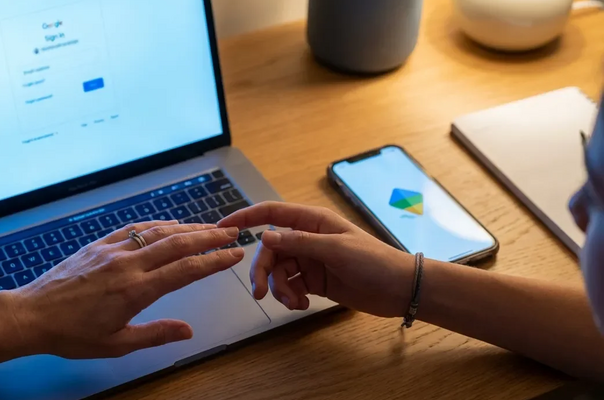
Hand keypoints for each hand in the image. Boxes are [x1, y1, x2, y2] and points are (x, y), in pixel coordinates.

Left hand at [1, 221, 243, 358]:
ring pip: (158, 231)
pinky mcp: (98, 245)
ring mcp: (112, 250)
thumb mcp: (117, 344)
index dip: (214, 261)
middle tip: (233, 232)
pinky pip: (134, 229)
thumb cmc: (71, 334)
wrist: (31, 315)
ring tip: (209, 227)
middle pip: (178, 243)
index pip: (186, 270)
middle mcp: (128, 264)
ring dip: (188, 227)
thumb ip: (155, 335)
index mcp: (135, 290)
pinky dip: (157, 224)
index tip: (234, 255)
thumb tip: (188, 332)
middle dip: (209, 236)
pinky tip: (170, 225)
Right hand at [218, 202, 413, 317]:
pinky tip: (303, 304)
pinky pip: (289, 286)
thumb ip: (299, 243)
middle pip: (269, 250)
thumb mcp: (336, 249)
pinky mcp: (313, 281)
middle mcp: (307, 238)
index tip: (223, 226)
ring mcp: (309, 260)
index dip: (245, 217)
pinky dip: (290, 297)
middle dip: (262, 271)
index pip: (271, 213)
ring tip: (293, 303)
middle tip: (259, 293)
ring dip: (278, 289)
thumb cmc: (373, 261)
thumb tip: (265, 236)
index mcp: (312, 221)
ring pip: (277, 271)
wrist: (399, 289)